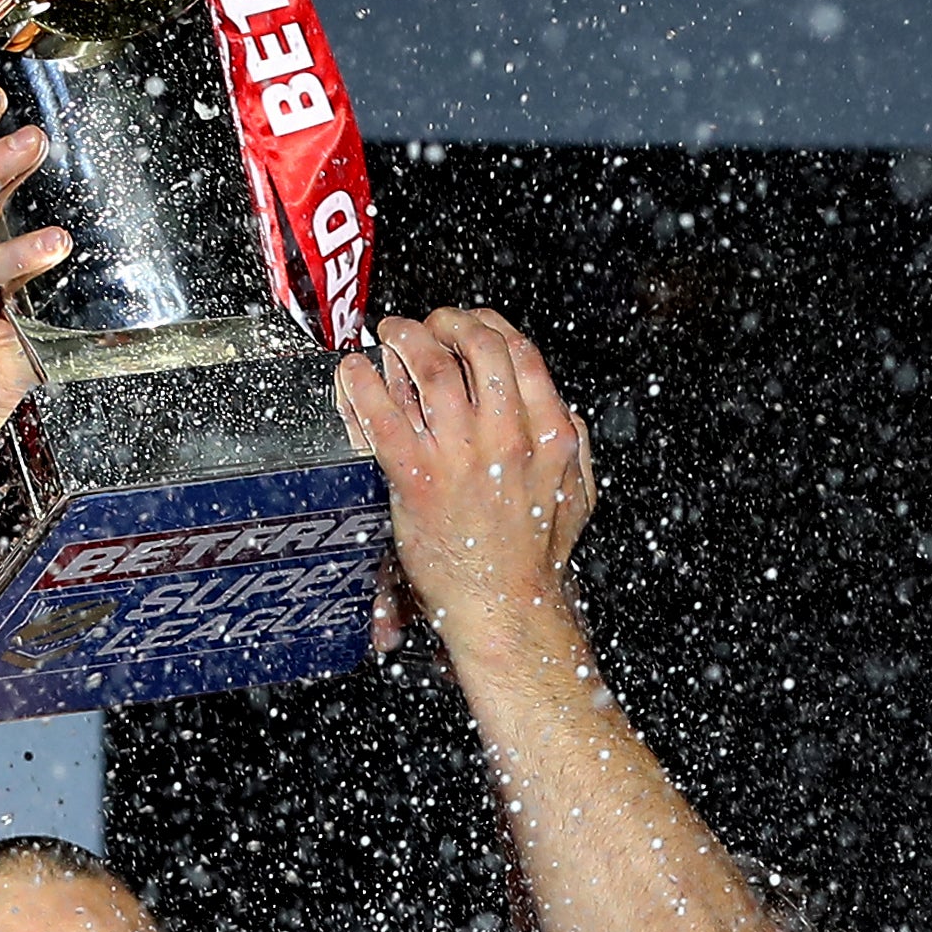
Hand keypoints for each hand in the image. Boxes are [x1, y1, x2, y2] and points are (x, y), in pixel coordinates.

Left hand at [335, 310, 595, 657]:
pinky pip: (383, 416)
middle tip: (426, 324)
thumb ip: (575, 448)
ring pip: (430, 366)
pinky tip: (353, 371)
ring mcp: (460, 455)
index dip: (487, 324)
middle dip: (446, 321)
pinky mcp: (417, 480)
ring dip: (404, 338)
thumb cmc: (537, 565)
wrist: (507, 610)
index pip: (519, 352)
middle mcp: (507, 435)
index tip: (468, 323)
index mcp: (550, 433)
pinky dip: (363, 384)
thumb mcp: (578, 497)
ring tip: (390, 334)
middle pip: (476, 345)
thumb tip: (564, 411)